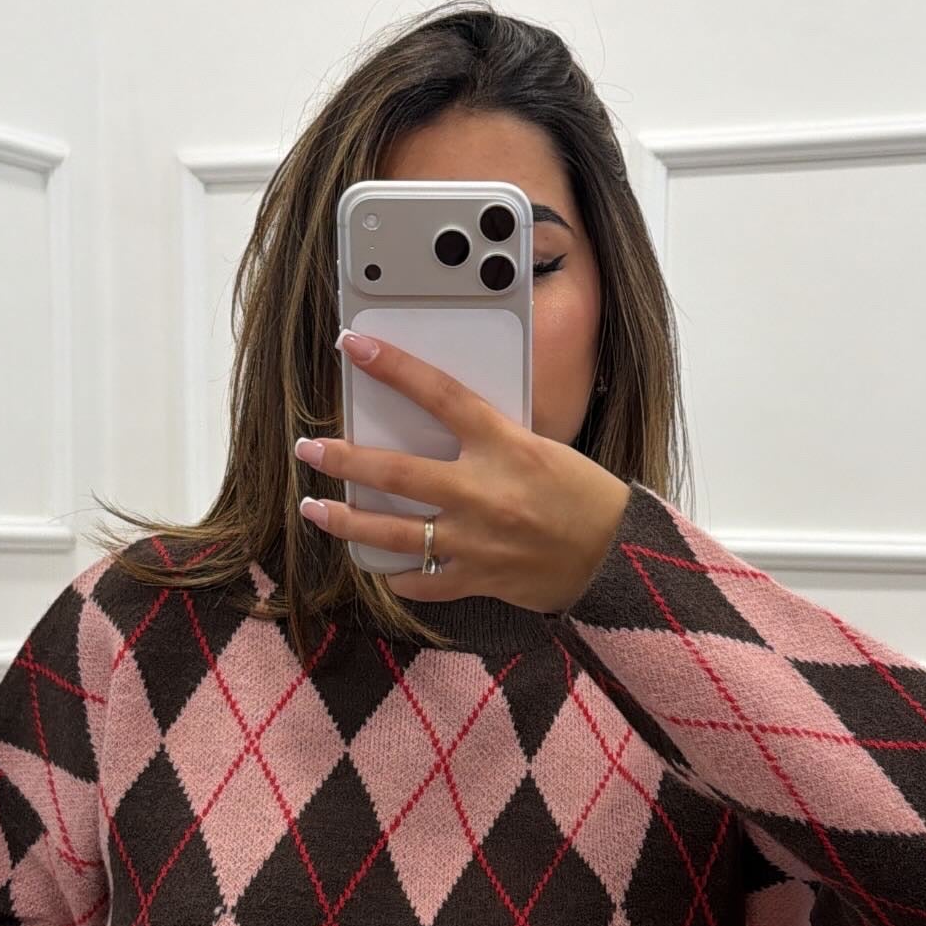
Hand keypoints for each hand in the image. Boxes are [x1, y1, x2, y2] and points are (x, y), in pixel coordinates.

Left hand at [294, 330, 629, 613]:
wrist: (615, 554)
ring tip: (315, 509)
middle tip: (309, 448)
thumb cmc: (585, 497)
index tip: (353, 345)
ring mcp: (475, 539)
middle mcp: (482, 491)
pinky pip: (423, 581)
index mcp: (503, 445)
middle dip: (342, 458)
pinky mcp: (477, 577)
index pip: (438, 393)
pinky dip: (399, 576)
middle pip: (394, 471)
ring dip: (347, 520)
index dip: (392, 366)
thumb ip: (491, 441)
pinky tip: (380, 568)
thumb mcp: (542, 448)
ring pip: (393, 531)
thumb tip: (443, 431)